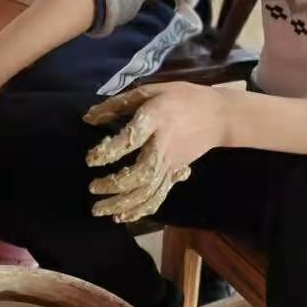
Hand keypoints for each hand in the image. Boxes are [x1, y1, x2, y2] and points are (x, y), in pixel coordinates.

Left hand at [83, 83, 228, 222]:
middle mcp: (164, 145)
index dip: (109, 151)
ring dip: (124, 205)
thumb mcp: (150, 90)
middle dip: (115, 186)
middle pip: (142, 173)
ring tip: (100, 209)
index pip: (131, 139)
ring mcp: (171, 163)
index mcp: (156, 119)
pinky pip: (159, 197)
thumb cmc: (180, 97)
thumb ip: (118, 104)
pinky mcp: (175, 173)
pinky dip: (140, 210)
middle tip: (93, 187)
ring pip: (149, 191)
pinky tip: (122, 216)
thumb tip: (88, 118)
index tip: (90, 158)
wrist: (218, 115)